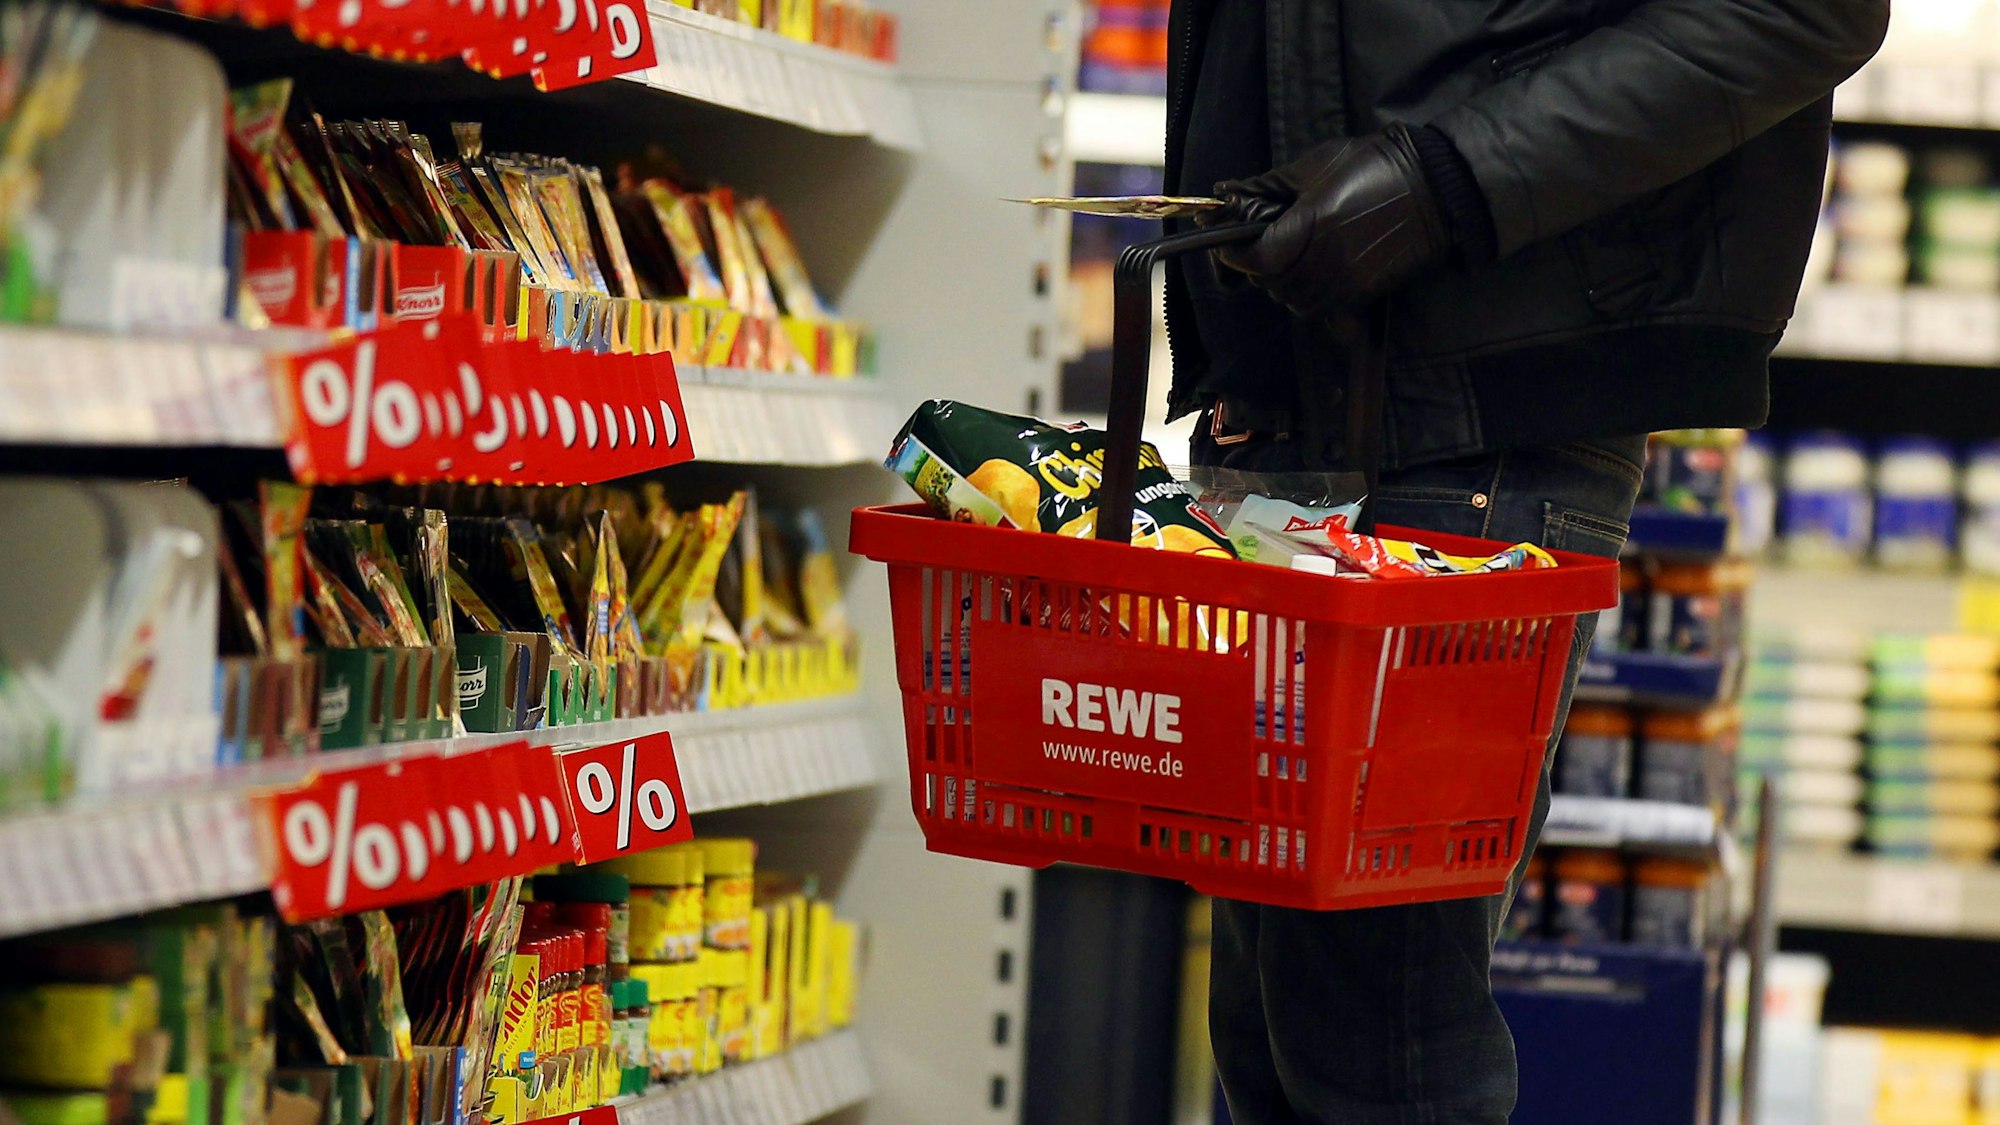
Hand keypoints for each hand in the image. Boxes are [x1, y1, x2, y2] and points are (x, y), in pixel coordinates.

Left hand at [1211, 125, 1448, 318]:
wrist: (1435, 185)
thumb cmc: (1373, 166)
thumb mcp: (1316, 165)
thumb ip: (1269, 185)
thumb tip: (1225, 192)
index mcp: (1309, 226)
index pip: (1256, 259)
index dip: (1236, 254)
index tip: (1233, 242)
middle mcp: (1325, 261)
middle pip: (1273, 284)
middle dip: (1261, 268)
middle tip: (1265, 246)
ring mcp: (1347, 281)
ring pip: (1296, 302)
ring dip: (1285, 286)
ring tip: (1292, 261)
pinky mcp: (1364, 293)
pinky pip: (1324, 311)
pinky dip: (1312, 299)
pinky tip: (1316, 278)